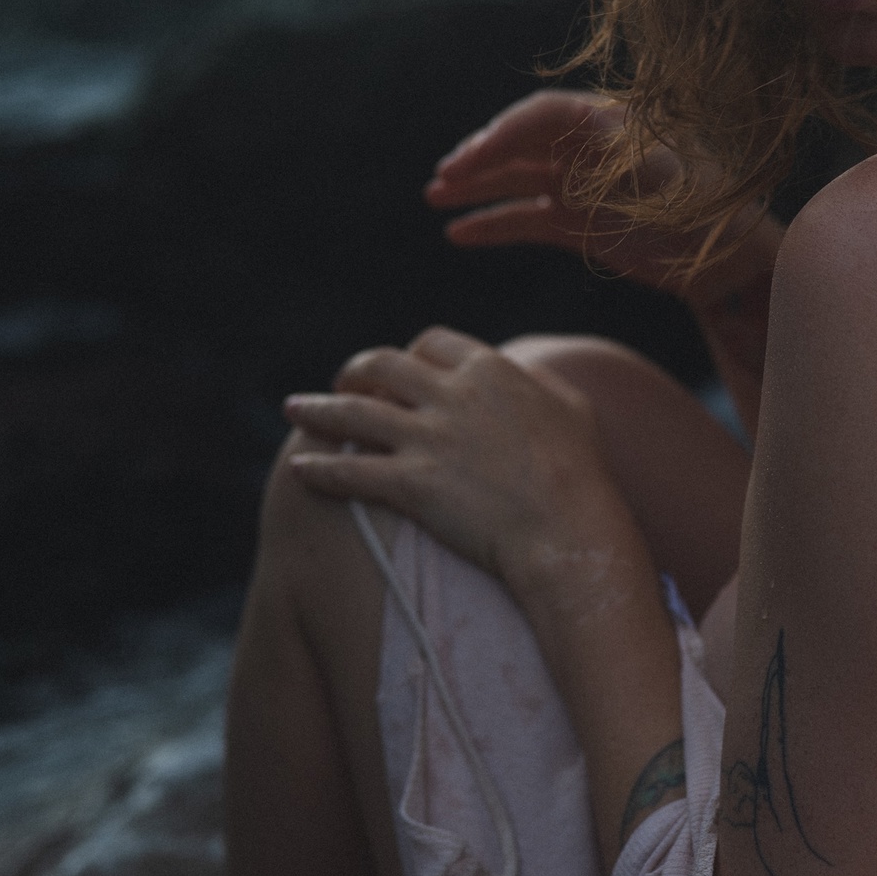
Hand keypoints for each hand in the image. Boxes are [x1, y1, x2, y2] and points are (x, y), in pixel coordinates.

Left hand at [284, 325, 625, 591]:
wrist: (568, 532)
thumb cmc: (581, 476)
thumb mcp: (572, 410)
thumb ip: (540, 383)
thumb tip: (525, 374)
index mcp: (489, 370)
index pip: (433, 343)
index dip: (411, 354)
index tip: (402, 369)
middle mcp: (452, 395)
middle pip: (382, 365)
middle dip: (355, 370)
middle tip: (342, 381)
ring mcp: (428, 439)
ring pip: (354, 412)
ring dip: (318, 409)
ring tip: (295, 408)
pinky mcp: (411, 484)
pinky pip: (350, 471)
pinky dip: (319, 470)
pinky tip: (299, 470)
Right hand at [425, 91, 767, 311]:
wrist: (731, 265)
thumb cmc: (710, 215)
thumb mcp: (674, 184)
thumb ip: (632, 157)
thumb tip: (594, 128)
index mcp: (610, 124)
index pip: (543, 115)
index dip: (504, 132)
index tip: (471, 157)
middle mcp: (589, 148)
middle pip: (521, 143)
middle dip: (480, 159)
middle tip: (442, 180)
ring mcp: (581, 186)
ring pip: (516, 179)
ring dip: (476, 187)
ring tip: (434, 198)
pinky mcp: (579, 223)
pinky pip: (526, 218)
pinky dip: (494, 224)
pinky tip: (459, 234)